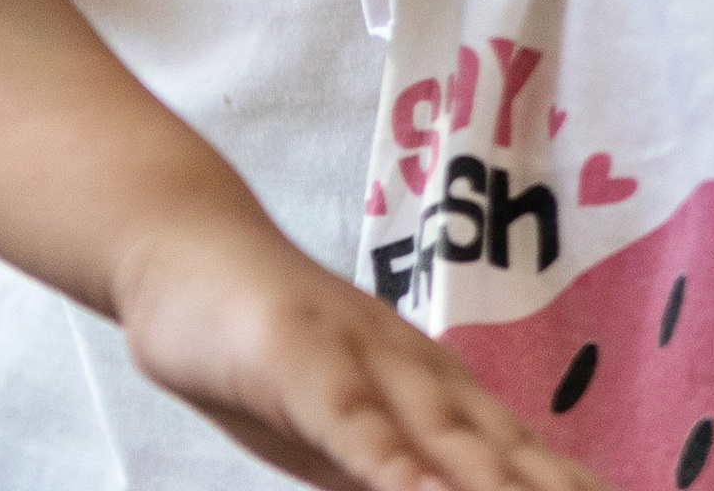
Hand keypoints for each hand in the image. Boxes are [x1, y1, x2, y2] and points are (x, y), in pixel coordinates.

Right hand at [117, 197, 608, 490]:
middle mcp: (418, 375)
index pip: (526, 463)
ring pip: (445, 440)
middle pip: (507, 456)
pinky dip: (391, 462)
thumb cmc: (270, 352)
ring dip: (498, 488)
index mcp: (436, 397)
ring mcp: (362, 359)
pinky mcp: (300, 359)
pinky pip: (352, 420)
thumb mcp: (344, 436)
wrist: (187, 246)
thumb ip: (396, 474)